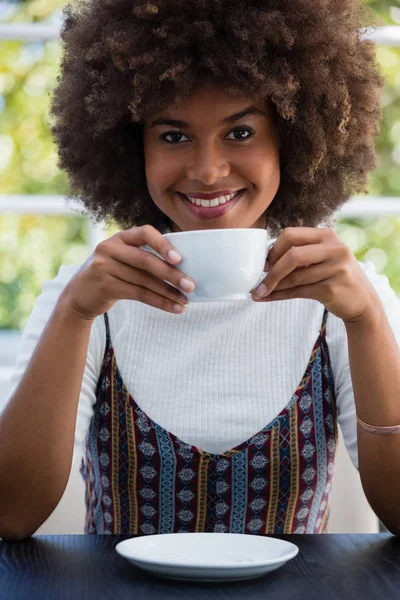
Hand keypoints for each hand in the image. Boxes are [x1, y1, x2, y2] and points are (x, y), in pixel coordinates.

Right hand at [61, 224, 195, 320]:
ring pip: (144, 281)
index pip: (145, 233)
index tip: (180, 259)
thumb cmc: (110, 276)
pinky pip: (139, 294)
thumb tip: (183, 268)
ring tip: (185, 301)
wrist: (78, 296)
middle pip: (146, 260)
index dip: (163, 244)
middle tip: (191, 285)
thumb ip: (144, 257)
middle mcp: (110, 248)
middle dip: (172, 274)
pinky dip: (159, 302)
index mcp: (120, 238)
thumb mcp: (122, 259)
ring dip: (168, 293)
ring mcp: (105, 267)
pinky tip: (173, 308)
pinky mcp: (105, 286)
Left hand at [250, 227, 380, 323]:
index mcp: (327, 235)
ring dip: (273, 286)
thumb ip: (300, 253)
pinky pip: (298, 292)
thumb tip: (263, 261)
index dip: (273, 249)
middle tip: (258, 280)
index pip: (291, 234)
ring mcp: (336, 269)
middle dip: (271, 270)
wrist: (362, 300)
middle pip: (292, 255)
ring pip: (294, 277)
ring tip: (258, 292)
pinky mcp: (333, 289)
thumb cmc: (334, 276)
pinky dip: (279, 295)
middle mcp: (334, 249)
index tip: (263, 263)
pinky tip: (267, 298)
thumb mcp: (322, 257)